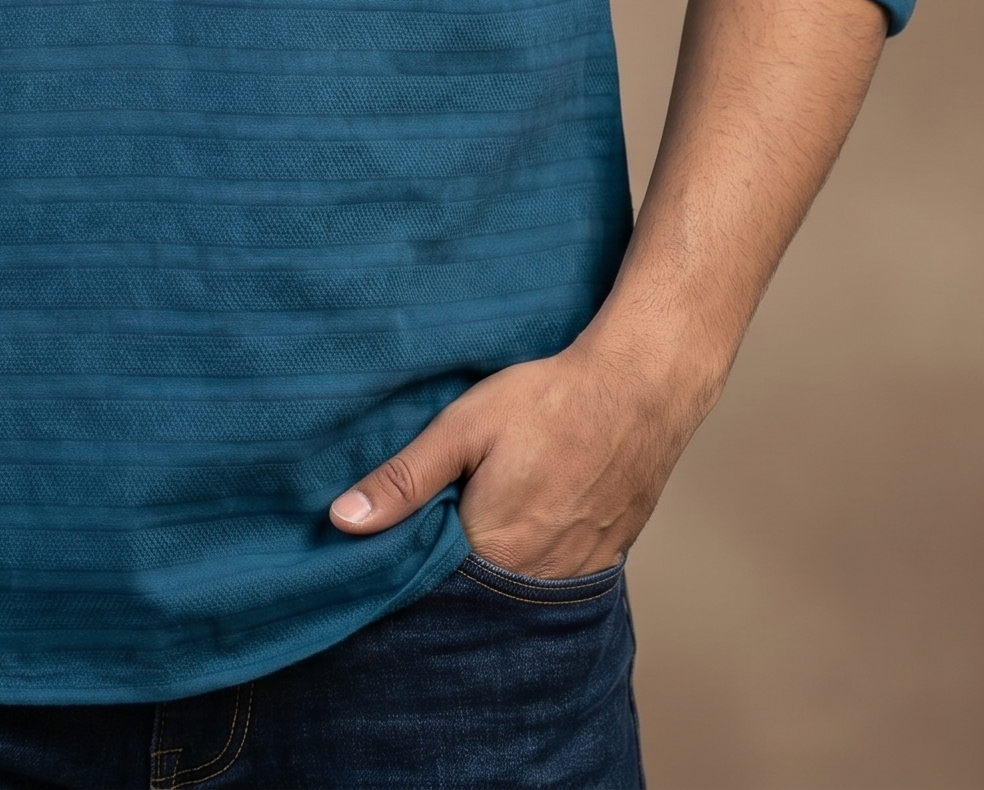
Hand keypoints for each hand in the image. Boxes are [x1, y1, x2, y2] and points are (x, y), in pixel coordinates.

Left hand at [327, 333, 717, 578]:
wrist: (639, 389)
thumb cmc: (549, 401)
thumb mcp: (463, 426)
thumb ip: (405, 478)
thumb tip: (343, 521)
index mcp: (494, 549)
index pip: (432, 584)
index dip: (409, 564)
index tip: (392, 541)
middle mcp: (537, 577)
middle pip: (475, 593)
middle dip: (450, 569)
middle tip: (442, 518)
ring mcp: (576, 574)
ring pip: (516, 590)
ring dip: (493, 567)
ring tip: (483, 518)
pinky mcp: (604, 560)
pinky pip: (555, 580)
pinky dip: (533, 562)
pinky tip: (526, 523)